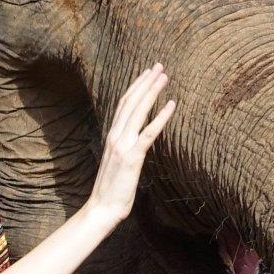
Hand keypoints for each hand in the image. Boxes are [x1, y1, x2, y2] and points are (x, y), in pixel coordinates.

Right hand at [83, 64, 174, 232]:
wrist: (102, 208)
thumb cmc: (112, 189)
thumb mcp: (118, 161)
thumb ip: (126, 146)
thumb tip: (138, 138)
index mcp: (112, 136)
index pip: (123, 104)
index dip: (136, 86)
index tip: (147, 73)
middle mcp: (115, 136)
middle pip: (131, 102)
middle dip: (145, 82)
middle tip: (159, 66)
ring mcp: (123, 146)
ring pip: (138, 111)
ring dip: (152, 91)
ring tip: (164, 77)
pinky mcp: (132, 157)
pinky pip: (148, 133)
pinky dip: (160, 117)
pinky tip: (171, 105)